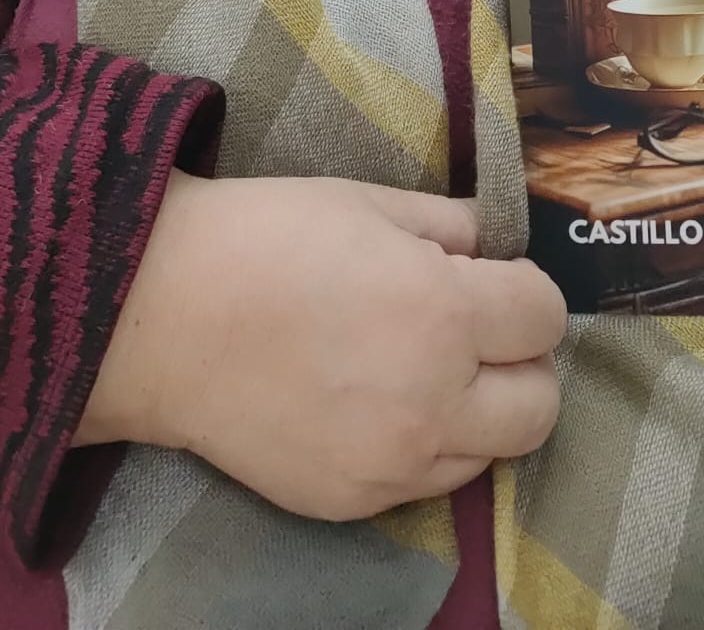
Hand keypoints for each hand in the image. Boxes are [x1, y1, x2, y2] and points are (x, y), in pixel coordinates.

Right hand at [77, 172, 565, 520]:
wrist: (158, 314)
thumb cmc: (263, 238)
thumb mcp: (368, 202)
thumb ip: (450, 226)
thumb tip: (495, 244)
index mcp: (443, 312)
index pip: (544, 316)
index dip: (523, 290)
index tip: (492, 279)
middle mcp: (432, 399)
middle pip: (540, 404)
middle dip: (520, 362)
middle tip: (474, 330)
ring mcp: (392, 462)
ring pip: (491, 453)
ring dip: (477, 411)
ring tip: (420, 369)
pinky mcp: (352, 501)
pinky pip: (425, 483)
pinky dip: (422, 446)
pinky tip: (373, 403)